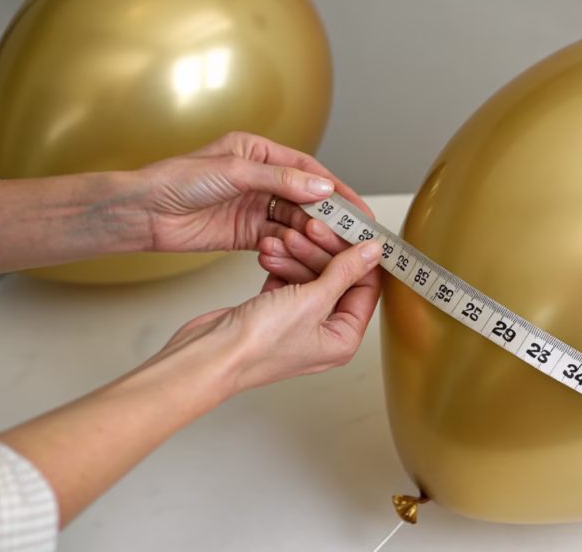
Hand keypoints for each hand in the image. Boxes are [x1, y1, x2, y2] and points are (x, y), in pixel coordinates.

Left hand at [139, 131, 373, 252]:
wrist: (143, 213)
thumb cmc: (177, 181)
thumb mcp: (234, 172)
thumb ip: (280, 181)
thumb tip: (322, 189)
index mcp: (259, 153)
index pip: (308, 171)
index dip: (336, 189)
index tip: (358, 207)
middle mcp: (260, 179)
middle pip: (306, 198)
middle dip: (330, 215)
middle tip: (354, 233)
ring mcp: (254, 207)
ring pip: (295, 221)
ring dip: (311, 233)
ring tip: (332, 247)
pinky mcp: (246, 233)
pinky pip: (278, 239)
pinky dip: (290, 247)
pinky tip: (301, 253)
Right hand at [150, 237, 382, 394]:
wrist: (208, 354)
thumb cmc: (257, 344)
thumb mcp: (311, 300)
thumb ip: (344, 272)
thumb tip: (372, 252)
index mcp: (343, 339)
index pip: (366, 288)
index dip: (359, 256)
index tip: (352, 229)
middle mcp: (324, 333)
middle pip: (337, 279)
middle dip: (322, 250)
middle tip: (312, 228)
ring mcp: (298, 323)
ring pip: (309, 276)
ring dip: (297, 254)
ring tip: (283, 238)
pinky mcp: (274, 312)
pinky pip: (286, 280)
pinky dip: (280, 263)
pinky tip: (269, 249)